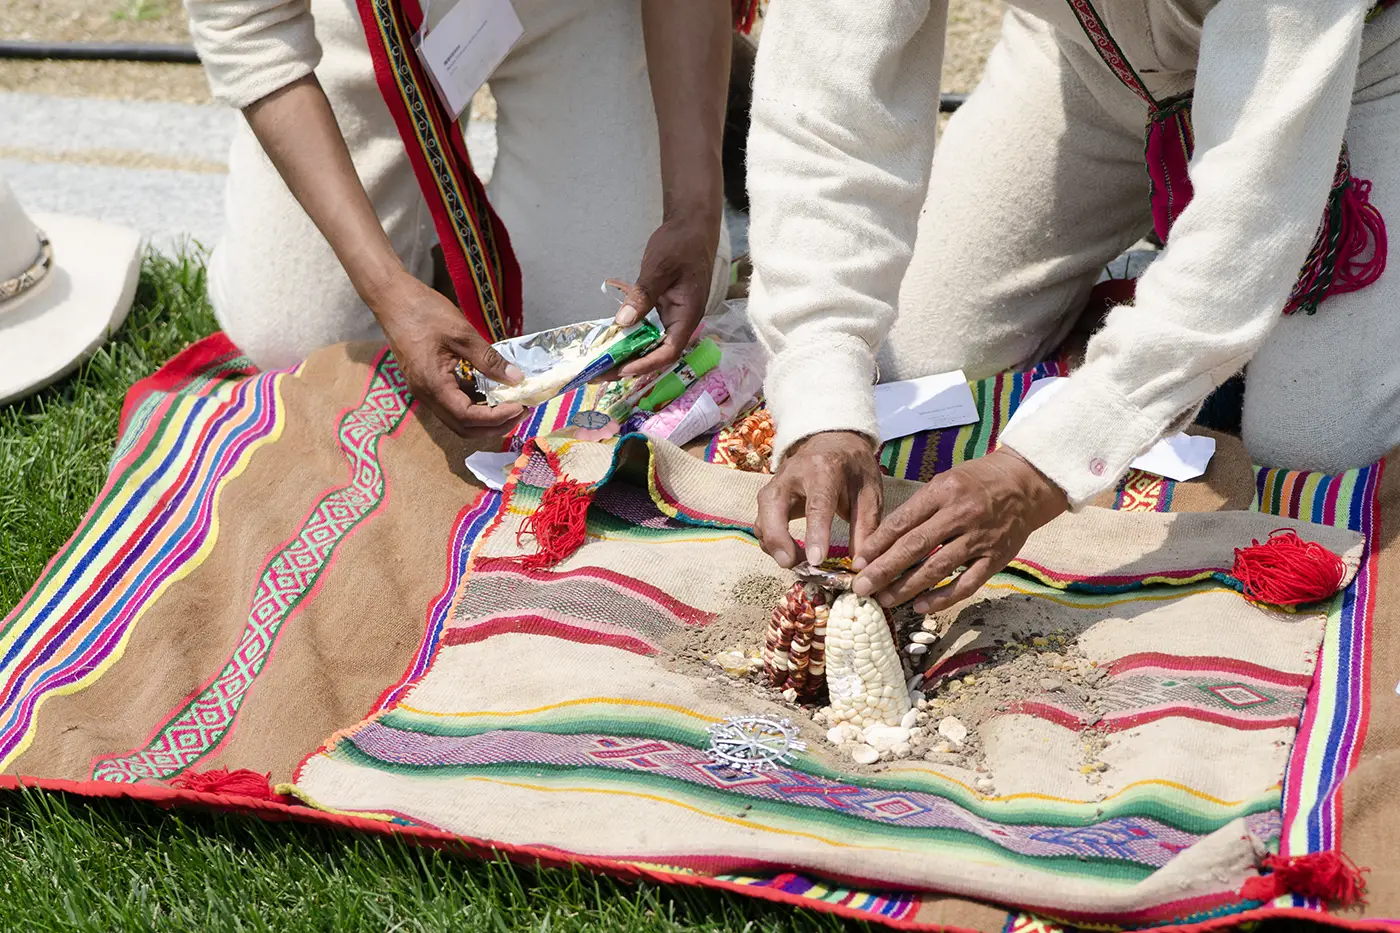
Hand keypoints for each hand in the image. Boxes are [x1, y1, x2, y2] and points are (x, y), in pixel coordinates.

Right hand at [369, 273, 527, 437]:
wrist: (392, 299)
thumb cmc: (423, 312)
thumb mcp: (462, 334)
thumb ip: (489, 360)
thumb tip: (516, 379)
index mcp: (433, 385)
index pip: (468, 417)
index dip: (497, 418)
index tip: (520, 407)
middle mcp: (426, 395)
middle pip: (463, 428)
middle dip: (495, 425)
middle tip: (521, 412)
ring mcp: (424, 391)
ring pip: (458, 419)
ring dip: (485, 419)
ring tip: (511, 405)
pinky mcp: (426, 383)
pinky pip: (452, 404)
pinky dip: (475, 405)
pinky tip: (493, 393)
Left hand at [611, 213, 719, 376]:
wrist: (691, 228)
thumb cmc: (682, 244)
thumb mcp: (660, 267)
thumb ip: (643, 295)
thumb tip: (624, 322)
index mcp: (687, 316)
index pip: (668, 352)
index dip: (645, 364)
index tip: (621, 370)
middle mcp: (680, 322)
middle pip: (656, 354)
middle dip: (628, 366)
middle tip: (598, 375)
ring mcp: (670, 317)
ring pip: (649, 344)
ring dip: (626, 355)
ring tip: (599, 366)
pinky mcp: (661, 310)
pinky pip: (644, 330)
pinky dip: (627, 338)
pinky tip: (608, 343)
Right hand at [755, 431, 883, 569]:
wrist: (833, 441)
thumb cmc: (853, 468)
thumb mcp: (869, 493)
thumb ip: (865, 528)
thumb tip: (860, 565)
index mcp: (824, 469)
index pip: (817, 504)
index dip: (815, 533)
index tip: (816, 560)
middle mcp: (792, 473)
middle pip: (773, 506)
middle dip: (777, 539)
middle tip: (790, 564)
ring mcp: (775, 483)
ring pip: (762, 516)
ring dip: (773, 544)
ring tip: (796, 562)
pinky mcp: (768, 495)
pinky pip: (761, 522)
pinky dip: (771, 541)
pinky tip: (789, 552)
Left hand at [851, 448, 1068, 612]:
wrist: (1025, 483)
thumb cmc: (976, 482)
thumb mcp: (945, 482)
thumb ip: (918, 508)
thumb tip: (882, 541)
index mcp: (943, 491)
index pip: (903, 521)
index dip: (877, 545)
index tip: (858, 562)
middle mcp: (961, 514)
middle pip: (915, 547)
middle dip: (884, 570)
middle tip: (862, 588)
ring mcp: (980, 538)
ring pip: (937, 568)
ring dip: (907, 587)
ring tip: (884, 599)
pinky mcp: (997, 558)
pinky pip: (966, 584)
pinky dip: (943, 598)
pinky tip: (921, 607)